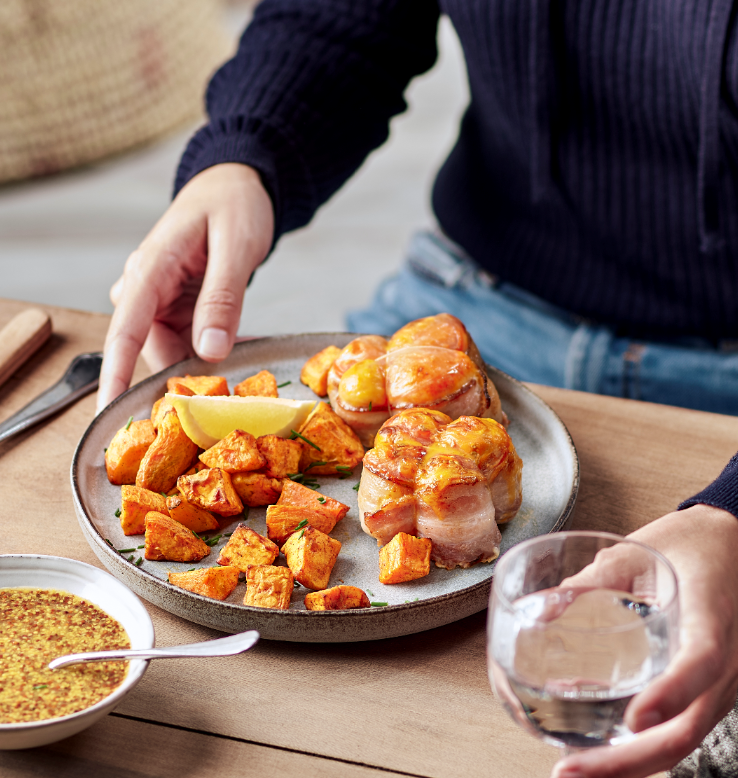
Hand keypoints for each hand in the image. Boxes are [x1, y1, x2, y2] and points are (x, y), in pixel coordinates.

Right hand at [96, 163, 273, 412]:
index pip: (124, 329)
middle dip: (186, 375)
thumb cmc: (233, 204)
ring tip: (245, 355)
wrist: (236, 187)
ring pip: (174, 351)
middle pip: (153, 349)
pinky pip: (190, 343)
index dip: (116, 375)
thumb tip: (209, 350)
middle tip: (228, 389)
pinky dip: (213, 350)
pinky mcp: (177, 310)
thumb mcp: (236, 247)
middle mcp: (146, 289)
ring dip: (206, 363)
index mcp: (150, 269)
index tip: (112, 413)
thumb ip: (222, 298)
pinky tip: (240, 344)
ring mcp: (160, 302)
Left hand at [552, 504, 737, 777]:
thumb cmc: (687, 545)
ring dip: (629, 763)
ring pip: (681, 740)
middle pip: (686, 729)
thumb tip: (539, 607)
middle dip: (627, 760)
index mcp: (713, 617)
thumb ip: (593, 579)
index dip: (671, 694)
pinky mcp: (705, 692)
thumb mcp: (639, 551)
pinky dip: (639, 748)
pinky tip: (596, 747)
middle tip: (569, 771)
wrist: (731, 546)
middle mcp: (727, 663)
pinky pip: (678, 729)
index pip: (703, 661)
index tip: (634, 719)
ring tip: (574, 770)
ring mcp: (719, 685)